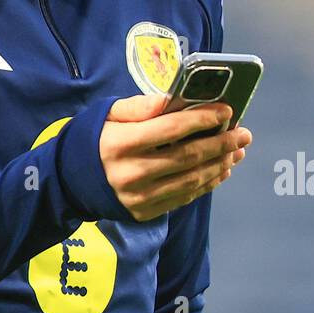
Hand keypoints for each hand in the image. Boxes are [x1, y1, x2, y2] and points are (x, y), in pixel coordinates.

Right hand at [98, 94, 252, 221]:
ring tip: (238, 150)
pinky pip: (184, 197)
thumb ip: (140, 106)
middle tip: (244, 133)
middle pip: (187, 157)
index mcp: (121, 143)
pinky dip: (207, 183)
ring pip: (191, 179)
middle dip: (221, 143)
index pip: (170, 129)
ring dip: (220, 164)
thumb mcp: (107, 113)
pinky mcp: (145, 212)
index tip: (228, 111)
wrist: (68, 182)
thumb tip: (174, 100)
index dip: (202, 119)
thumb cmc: (93, 138)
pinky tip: (221, 169)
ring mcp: (139, 197)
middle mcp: (131, 172)